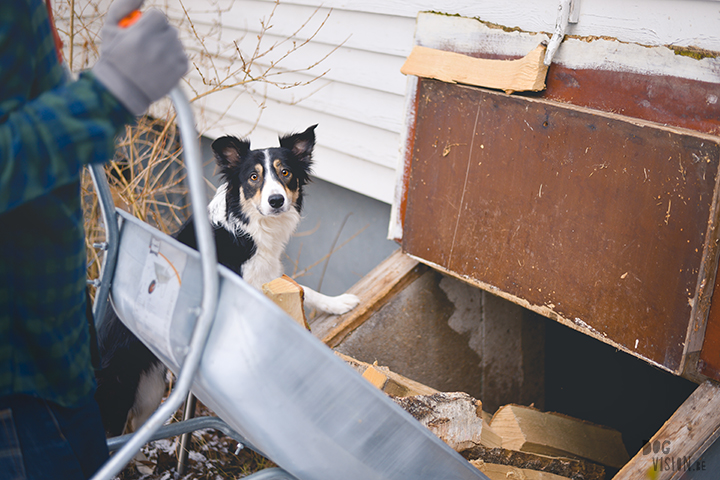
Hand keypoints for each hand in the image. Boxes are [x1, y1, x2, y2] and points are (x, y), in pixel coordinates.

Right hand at [92, 0, 188, 114]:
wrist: (122, 91)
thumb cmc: (114, 58)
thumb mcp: (110, 28)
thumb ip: (123, 6)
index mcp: (142, 34)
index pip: (159, 16)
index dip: (150, 23)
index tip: (142, 33)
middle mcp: (159, 46)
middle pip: (169, 29)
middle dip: (159, 35)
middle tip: (146, 48)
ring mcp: (171, 59)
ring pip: (177, 43)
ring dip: (167, 47)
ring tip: (152, 59)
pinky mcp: (180, 71)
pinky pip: (182, 57)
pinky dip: (174, 60)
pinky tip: (160, 67)